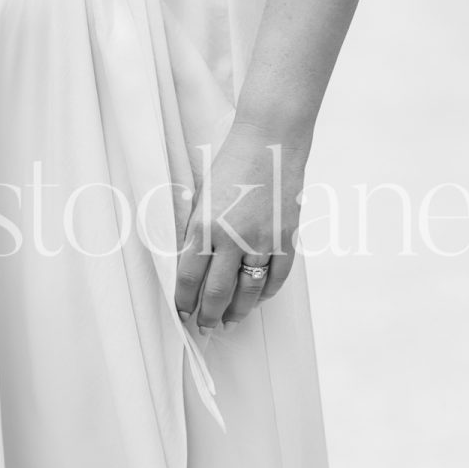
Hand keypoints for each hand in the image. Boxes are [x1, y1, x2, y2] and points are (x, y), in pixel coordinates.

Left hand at [174, 123, 307, 332]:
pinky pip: (277, 276)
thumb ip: (197, 229)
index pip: (189, 277)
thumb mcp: (202, 195)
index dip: (184, 301)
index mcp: (204, 225)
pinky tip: (258, 299)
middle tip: (205, 327)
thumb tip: (192, 264)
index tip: (182, 313)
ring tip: (230, 321)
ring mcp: (262, 239)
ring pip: (248, 290)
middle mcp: (232, 237)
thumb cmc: (231, 162)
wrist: (270, 140)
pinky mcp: (285, 236)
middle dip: (209, 315)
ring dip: (238, 311)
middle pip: (218, 292)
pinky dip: (267, 292)